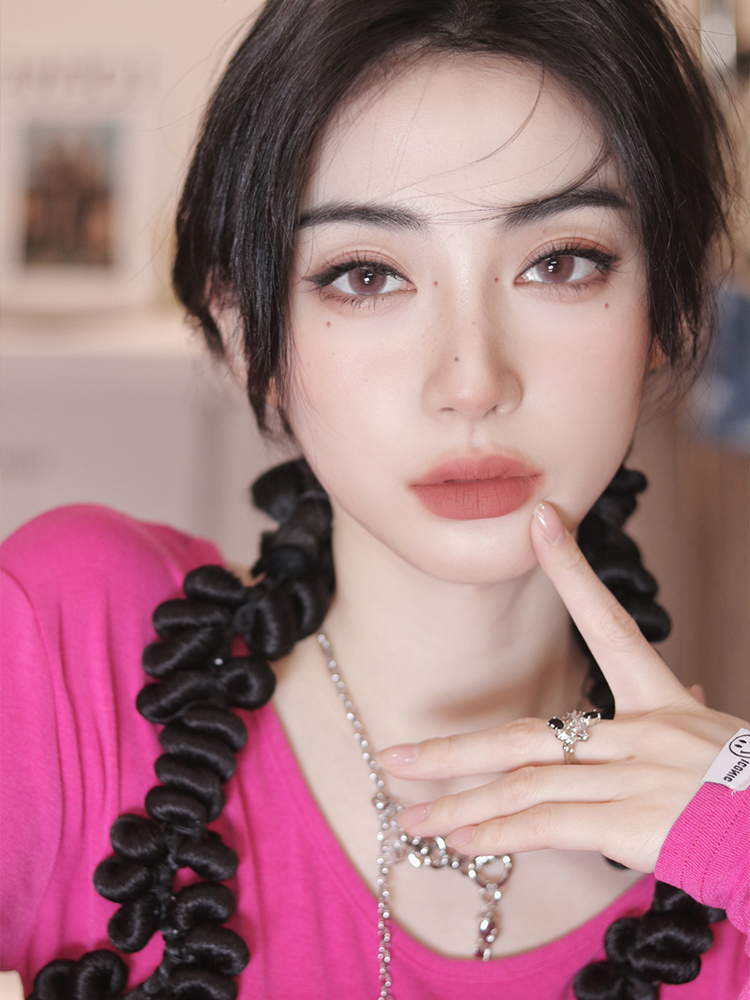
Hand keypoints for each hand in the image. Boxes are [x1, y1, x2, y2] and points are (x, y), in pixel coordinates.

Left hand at [380, 501, 745, 872]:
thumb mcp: (722, 740)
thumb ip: (688, 716)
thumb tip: (693, 692)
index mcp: (662, 700)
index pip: (608, 622)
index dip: (571, 569)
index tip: (539, 521)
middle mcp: (640, 730)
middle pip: (527, 734)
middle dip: (454, 750)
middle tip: (396, 756)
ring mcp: (633, 775)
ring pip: (524, 785)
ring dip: (461, 804)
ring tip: (412, 818)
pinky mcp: (632, 821)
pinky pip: (547, 825)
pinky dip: (497, 835)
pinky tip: (459, 842)